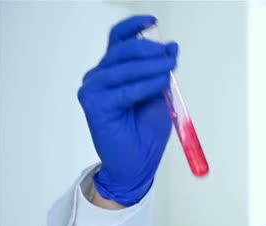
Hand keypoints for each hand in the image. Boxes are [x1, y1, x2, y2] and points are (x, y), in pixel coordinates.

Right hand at [78, 15, 177, 205]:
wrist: (137, 164)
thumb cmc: (145, 132)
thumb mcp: (158, 96)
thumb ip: (160, 73)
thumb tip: (171, 48)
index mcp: (112, 71)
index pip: (118, 40)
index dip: (134, 27)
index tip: (153, 21)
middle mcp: (99, 78)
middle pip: (123, 50)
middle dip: (150, 49)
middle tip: (171, 55)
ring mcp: (94, 90)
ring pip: (125, 68)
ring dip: (151, 65)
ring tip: (169, 67)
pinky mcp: (95, 106)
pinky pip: (125, 89)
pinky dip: (146, 84)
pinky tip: (161, 82)